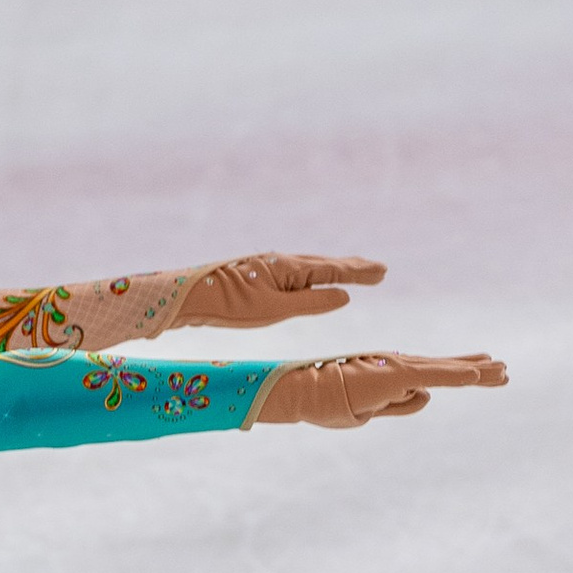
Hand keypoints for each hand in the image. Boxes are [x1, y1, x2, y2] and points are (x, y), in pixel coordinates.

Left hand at [180, 254, 387, 325]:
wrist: (189, 296)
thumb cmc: (229, 305)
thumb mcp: (274, 310)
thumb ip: (311, 303)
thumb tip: (345, 296)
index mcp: (289, 268)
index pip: (333, 270)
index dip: (359, 272)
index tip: (382, 272)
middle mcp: (283, 262)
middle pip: (325, 263)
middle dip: (353, 268)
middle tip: (379, 271)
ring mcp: (270, 266)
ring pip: (311, 267)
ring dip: (336, 269)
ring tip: (356, 271)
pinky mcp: (259, 274)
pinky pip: (298, 272)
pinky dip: (316, 274)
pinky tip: (313, 279)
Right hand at [254, 352, 506, 423]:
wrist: (307, 394)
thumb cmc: (330, 403)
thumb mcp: (371, 412)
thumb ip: (400, 405)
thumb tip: (429, 397)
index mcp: (392, 375)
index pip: (433, 374)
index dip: (458, 372)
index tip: (483, 371)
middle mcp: (399, 366)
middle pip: (446, 368)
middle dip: (477, 370)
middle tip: (504, 369)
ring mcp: (399, 367)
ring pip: (447, 369)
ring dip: (477, 372)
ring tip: (504, 372)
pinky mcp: (397, 373)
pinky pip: (435, 374)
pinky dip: (457, 375)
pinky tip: (479, 377)